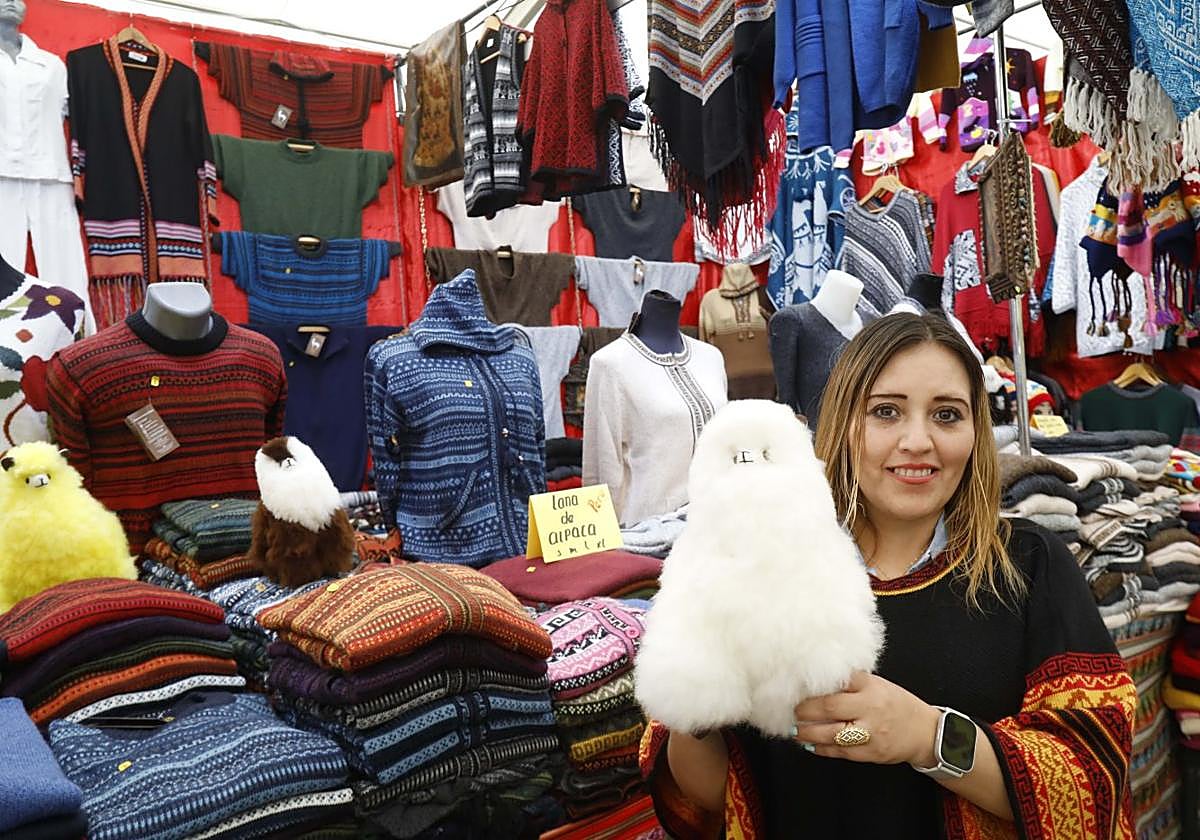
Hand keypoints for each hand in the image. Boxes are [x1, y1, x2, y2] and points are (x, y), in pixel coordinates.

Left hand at [792, 671, 940, 765]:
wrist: (926, 733)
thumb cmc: (898, 705)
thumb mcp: (878, 685)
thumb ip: (852, 683)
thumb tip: (820, 680)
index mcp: (872, 687)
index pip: (838, 683)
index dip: (815, 685)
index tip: (799, 686)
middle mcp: (870, 709)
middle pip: (830, 708)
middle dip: (805, 710)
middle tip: (793, 710)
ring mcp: (870, 733)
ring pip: (831, 734)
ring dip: (807, 732)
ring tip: (795, 729)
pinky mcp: (870, 754)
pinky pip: (839, 752)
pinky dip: (821, 748)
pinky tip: (809, 743)